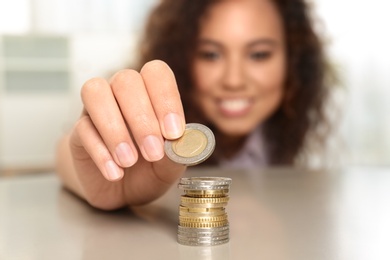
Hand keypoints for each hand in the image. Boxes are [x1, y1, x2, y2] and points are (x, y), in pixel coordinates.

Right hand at [57, 60, 185, 209]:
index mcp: (150, 92)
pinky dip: (100, 152)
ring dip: (115, 129)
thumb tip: (183, 141)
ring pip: (96, 94)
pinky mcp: (78, 132)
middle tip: (153, 152)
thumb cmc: (151, 168)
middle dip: (142, 118)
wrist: (124, 190)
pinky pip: (82, 129)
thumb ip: (178, 151)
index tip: (173, 132)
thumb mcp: (171, 164)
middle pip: (126, 81)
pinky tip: (115, 173)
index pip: (156, 73)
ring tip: (129, 161)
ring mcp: (96, 109)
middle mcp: (121, 92)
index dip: (166, 98)